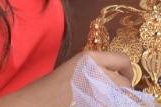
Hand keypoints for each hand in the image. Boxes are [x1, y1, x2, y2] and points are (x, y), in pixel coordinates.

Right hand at [0, 50, 131, 106]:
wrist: (32, 105)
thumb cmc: (47, 90)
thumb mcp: (73, 70)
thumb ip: (94, 71)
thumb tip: (114, 79)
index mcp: (90, 58)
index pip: (123, 60)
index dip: (128, 72)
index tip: (126, 79)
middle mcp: (97, 71)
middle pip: (124, 83)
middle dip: (122, 91)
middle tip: (113, 97)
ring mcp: (98, 90)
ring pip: (121, 98)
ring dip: (117, 100)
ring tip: (104, 101)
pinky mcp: (97, 104)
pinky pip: (112, 104)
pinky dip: (110, 105)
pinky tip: (98, 105)